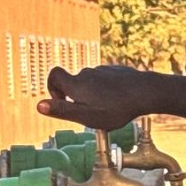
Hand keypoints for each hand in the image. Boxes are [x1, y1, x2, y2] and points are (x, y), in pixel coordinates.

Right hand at [37, 65, 151, 130]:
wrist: (146, 91)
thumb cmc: (116, 108)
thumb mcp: (87, 115)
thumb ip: (62, 110)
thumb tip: (38, 105)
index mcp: (77, 83)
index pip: (54, 75)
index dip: (52, 87)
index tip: (63, 101)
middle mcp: (87, 73)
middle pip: (74, 82)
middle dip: (77, 98)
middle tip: (92, 113)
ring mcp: (103, 70)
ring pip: (91, 82)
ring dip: (94, 95)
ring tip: (109, 109)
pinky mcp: (117, 71)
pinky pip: (106, 80)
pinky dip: (107, 90)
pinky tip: (120, 100)